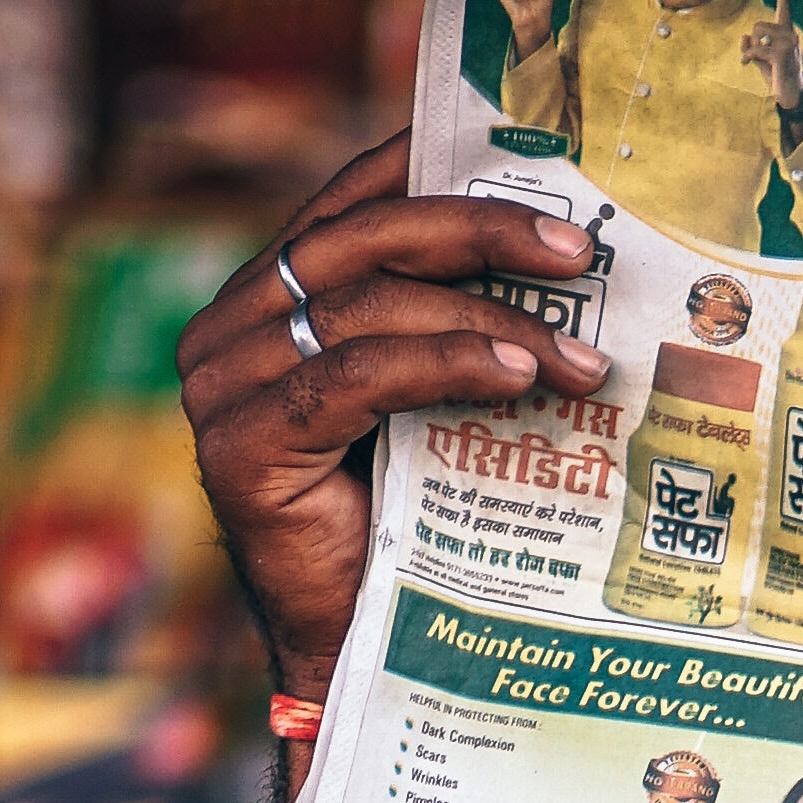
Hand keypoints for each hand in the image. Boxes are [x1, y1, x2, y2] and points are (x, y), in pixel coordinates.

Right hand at [180, 139, 610, 703]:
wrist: (364, 647)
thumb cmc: (412, 522)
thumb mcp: (432, 398)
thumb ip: (445, 319)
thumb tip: (560, 248)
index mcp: (267, 297)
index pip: (353, 203)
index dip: (431, 165)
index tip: (530, 155)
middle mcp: (229, 326)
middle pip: (364, 240)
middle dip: (480, 232)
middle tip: (579, 250)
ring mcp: (222, 385)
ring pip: (368, 307)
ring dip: (488, 317)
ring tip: (580, 353)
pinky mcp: (240, 446)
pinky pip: (356, 378)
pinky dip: (445, 365)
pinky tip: (517, 372)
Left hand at [755, 0, 802, 139]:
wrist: (792, 98)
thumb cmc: (778, 78)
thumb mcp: (762, 59)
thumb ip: (752, 46)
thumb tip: (744, 37)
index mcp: (788, 32)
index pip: (784, 6)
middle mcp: (791, 35)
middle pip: (758, 24)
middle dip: (753, 40)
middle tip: (759, 57)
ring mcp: (788, 44)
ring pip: (755, 34)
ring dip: (751, 49)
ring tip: (758, 63)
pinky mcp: (781, 55)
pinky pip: (754, 49)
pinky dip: (747, 57)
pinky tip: (747, 65)